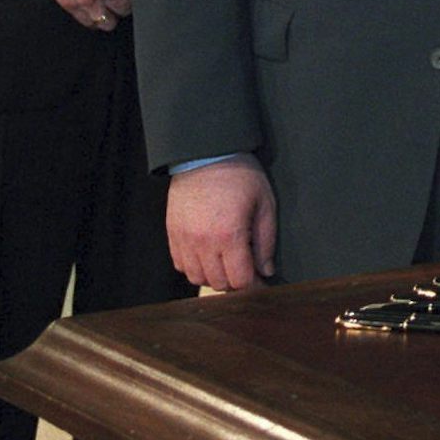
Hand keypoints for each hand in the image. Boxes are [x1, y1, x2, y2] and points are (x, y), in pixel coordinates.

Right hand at [167, 155, 276, 290]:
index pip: (240, 280)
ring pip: (197, 278)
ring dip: (214, 276)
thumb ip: (266, 241)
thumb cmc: (240, 176)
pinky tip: (208, 255)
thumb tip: (266, 270)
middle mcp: (203, 242)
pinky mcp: (172, 234)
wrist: (206, 155)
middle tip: (247, 270)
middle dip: (236, 282)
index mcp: (229, 235)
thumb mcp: (265, 204)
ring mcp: (184, 240)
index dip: (254, 285)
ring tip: (227, 262)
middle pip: (218, 283)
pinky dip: (195, 267)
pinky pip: (180, 265)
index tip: (261, 282)